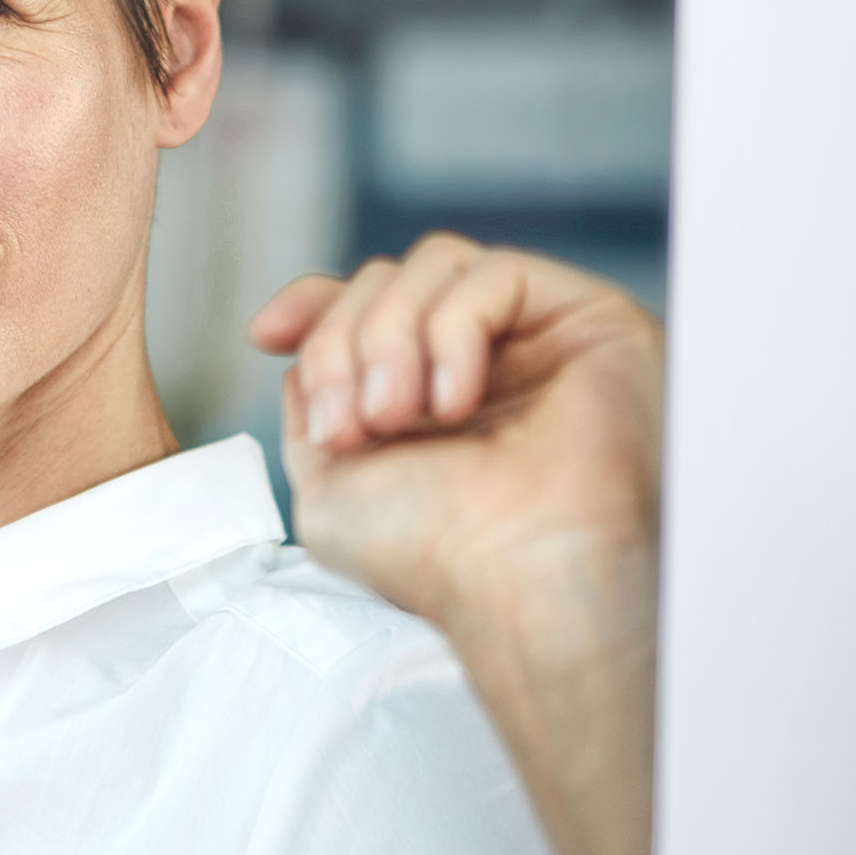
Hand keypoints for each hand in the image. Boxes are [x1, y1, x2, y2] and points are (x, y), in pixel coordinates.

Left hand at [247, 231, 661, 639]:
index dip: (314, 304)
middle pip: (387, 279)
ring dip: (388, 336)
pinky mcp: (590, 319)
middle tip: (349, 427)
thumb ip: (311, 400)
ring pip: (435, 263)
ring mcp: (541, 336)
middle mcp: (489, 358)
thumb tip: (298, 336)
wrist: (515, 590)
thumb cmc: (433, 556)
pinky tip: (455, 403)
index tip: (265, 335)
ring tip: (393, 419)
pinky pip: (496, 273)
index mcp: (432, 392)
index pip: (369, 304)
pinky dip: (452, 330)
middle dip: (342, 343)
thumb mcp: (328, 478)